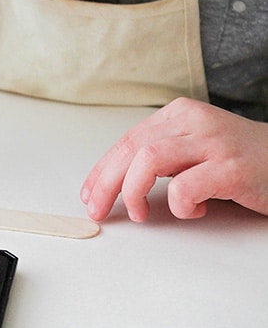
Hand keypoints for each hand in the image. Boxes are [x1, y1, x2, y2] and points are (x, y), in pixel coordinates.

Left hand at [81, 97, 267, 221]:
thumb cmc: (239, 161)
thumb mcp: (192, 149)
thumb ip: (158, 157)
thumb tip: (112, 182)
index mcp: (179, 115)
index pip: (126, 141)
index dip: (101, 170)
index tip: (88, 193)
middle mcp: (193, 121)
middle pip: (130, 150)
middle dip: (105, 184)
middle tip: (98, 210)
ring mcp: (213, 142)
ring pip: (148, 161)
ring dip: (133, 192)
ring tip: (139, 213)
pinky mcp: (231, 167)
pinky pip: (184, 188)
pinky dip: (179, 206)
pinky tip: (193, 210)